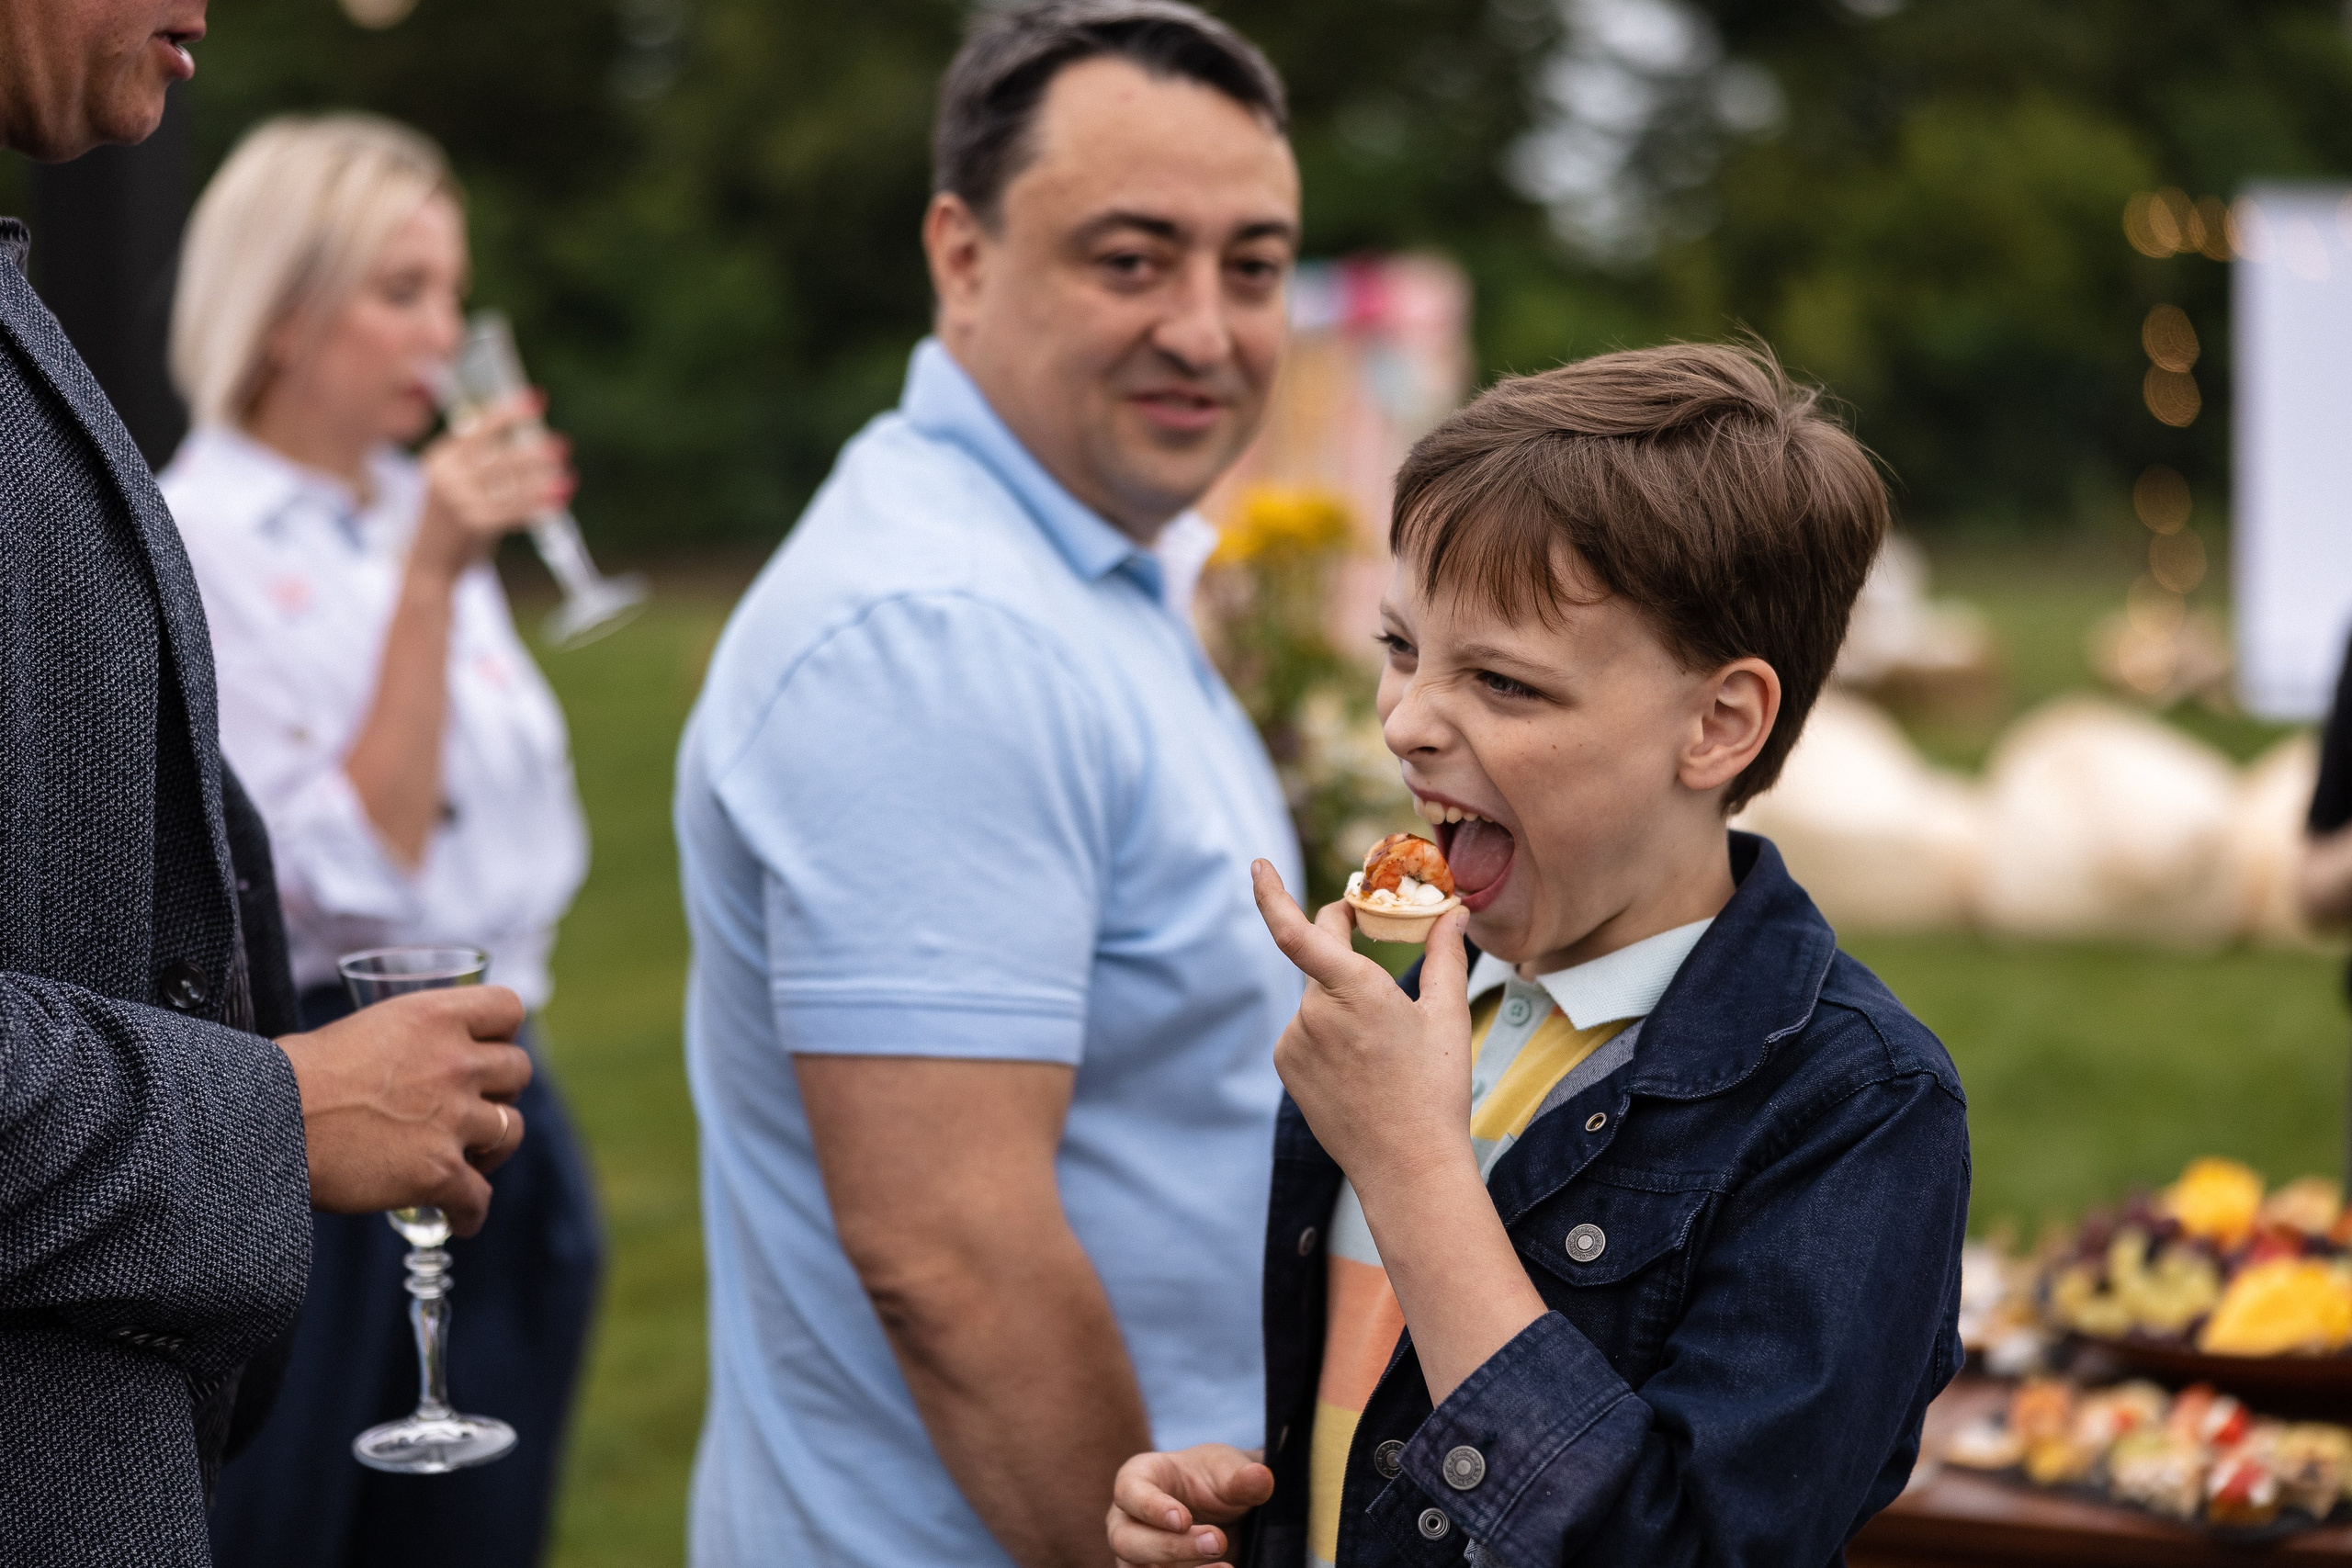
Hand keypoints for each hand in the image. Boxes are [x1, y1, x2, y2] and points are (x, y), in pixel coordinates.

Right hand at [277, 986, 532, 1236]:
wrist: (265, 1124)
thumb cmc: (288, 1076)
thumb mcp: (357, 1030)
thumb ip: (399, 1041)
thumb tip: (395, 1060)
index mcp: (434, 1016)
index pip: (508, 1008)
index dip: (502, 1031)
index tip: (488, 1047)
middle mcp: (454, 1062)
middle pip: (518, 1072)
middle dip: (501, 1090)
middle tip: (475, 1107)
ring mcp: (452, 1119)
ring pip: (511, 1131)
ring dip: (494, 1147)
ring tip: (471, 1160)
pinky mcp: (439, 1172)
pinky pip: (478, 1197)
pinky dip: (470, 1212)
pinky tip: (459, 1218)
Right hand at [412, 391, 573, 580]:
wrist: (429, 566)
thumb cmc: (452, 522)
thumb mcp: (457, 485)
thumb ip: (484, 465)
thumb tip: (534, 444)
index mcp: (440, 457)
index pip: (477, 427)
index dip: (508, 412)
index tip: (536, 401)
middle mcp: (444, 474)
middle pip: (499, 455)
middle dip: (534, 450)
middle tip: (563, 445)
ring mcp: (456, 500)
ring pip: (510, 483)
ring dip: (543, 479)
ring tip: (568, 476)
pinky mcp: (470, 524)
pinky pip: (513, 511)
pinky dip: (538, 506)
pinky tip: (559, 501)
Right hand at [1107, 1444, 1273, 1567]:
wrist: (1220, 1509)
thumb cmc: (1213, 1479)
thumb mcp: (1229, 1470)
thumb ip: (1241, 1477)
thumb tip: (1261, 1478)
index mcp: (1138, 1478)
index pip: (1128, 1491)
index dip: (1150, 1507)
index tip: (1183, 1519)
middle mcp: (1127, 1520)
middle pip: (1127, 1541)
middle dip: (1170, 1546)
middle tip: (1217, 1541)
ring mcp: (1135, 1554)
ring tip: (1226, 1567)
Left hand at [1250, 860, 1477, 1199]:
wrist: (1407, 1165)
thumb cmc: (1434, 1089)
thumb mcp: (1447, 1016)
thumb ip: (1445, 955)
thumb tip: (1455, 912)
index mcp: (1355, 989)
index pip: (1297, 930)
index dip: (1271, 893)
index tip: (1258, 865)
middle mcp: (1314, 1012)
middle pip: (1320, 960)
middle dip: (1344, 951)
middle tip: (1378, 967)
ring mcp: (1296, 1041)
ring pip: (1316, 999)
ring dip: (1341, 1003)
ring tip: (1383, 1049)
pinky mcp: (1287, 1065)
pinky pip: (1305, 1031)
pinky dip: (1328, 1033)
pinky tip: (1360, 1067)